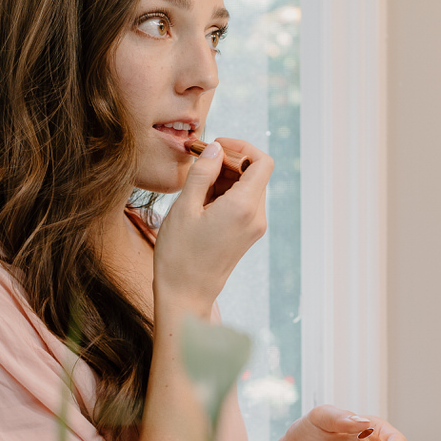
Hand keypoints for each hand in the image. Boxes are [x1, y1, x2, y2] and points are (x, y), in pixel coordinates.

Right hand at [153, 137, 272, 317]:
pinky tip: (202, 199)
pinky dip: (226, 193)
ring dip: (226, 177)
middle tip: (199, 160)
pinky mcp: (247, 235)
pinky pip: (243, 203)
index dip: (241, 147)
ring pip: (248, 187)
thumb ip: (202, 173)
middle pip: (255, 173)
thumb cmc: (179, 255)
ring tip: (197, 184)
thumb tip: (216, 150)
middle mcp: (256, 217)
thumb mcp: (185, 207)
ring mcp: (254, 228)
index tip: (216, 146)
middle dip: (229, 161)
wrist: (184, 295)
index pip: (261, 161)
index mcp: (244, 207)